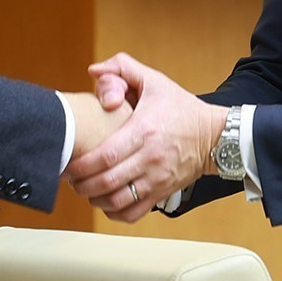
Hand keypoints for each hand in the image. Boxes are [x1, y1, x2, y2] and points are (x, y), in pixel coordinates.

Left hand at [68, 52, 227, 222]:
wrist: (214, 136)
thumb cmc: (181, 108)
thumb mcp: (154, 80)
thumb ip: (122, 67)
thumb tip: (94, 70)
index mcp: (144, 130)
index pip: (106, 156)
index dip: (81, 165)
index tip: (68, 163)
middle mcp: (150, 158)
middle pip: (107, 182)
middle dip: (81, 184)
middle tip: (70, 178)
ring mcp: (156, 179)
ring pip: (117, 201)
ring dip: (94, 199)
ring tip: (84, 189)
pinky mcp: (162, 193)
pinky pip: (133, 213)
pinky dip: (114, 212)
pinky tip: (104, 201)